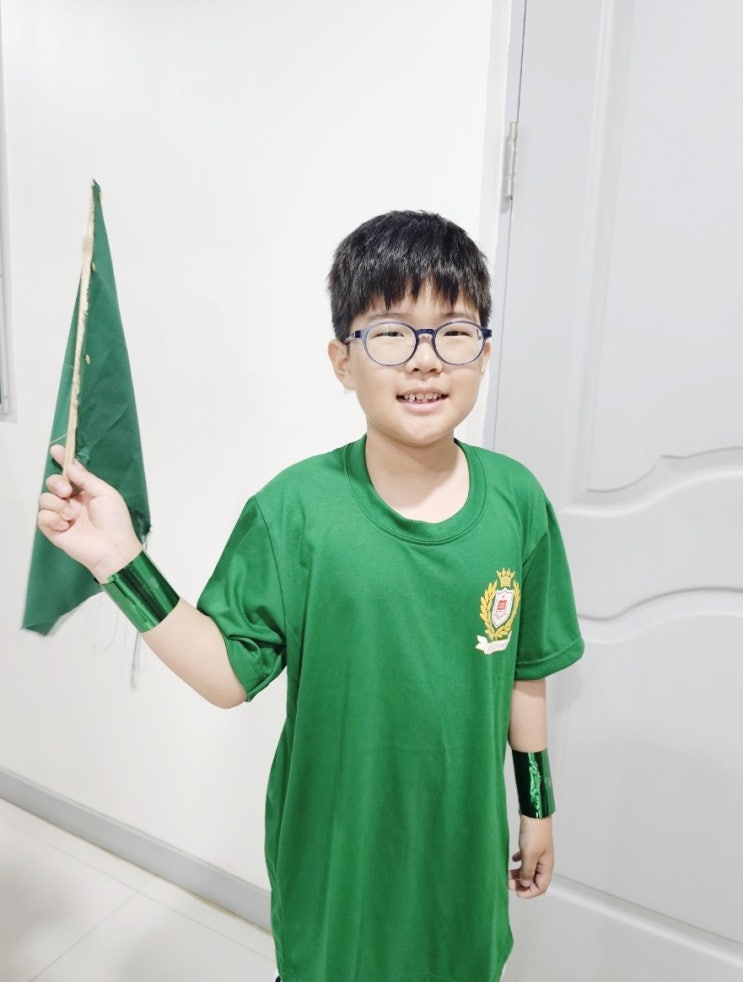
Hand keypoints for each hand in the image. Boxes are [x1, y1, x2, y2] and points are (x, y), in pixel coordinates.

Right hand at [37, 445, 142, 580]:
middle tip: (67, 492)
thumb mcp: (105, 493)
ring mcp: (62, 516)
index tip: (55, 450)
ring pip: (44, 499)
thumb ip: (86, 479)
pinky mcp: (54, 531)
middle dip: (56, 484)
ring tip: (72, 516)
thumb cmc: (114, 520)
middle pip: (53, 483)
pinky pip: (42, 517)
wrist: (112, 547)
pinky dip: (52, 519)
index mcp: (86, 492)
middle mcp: (72, 502)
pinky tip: (66, 525)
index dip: (63, 461)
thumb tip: (71, 466)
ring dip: (57, 505)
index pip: (70, 474)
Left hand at [508, 815, 553, 898]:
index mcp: (546, 866)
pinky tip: (513, 859)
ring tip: (507, 873)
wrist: (534, 812)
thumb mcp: (529, 855)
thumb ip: (527, 872)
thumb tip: (525, 884)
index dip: (529, 892)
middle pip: (534, 879)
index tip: (516, 892)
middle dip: (521, 883)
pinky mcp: (532, 844)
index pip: (541, 887)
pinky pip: (526, 858)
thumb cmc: (534, 832)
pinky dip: (519, 861)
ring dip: (518, 873)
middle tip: (508, 883)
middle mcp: (544, 861)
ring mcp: (538, 852)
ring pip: (528, 869)